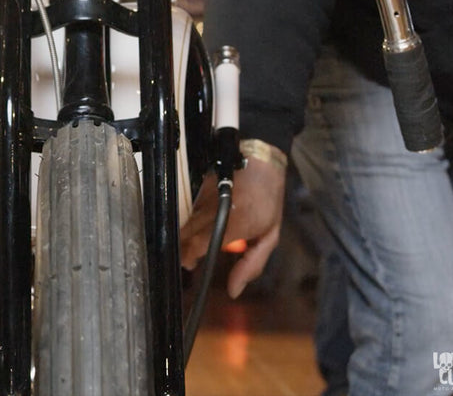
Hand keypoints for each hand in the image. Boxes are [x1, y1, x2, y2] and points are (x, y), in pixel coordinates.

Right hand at [180, 156, 285, 297]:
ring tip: (188, 248)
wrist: (262, 162)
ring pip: (186, 222)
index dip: (191, 256)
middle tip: (187, 261)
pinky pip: (189, 210)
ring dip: (184, 237)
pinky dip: (188, 223)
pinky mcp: (201, 190)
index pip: (202, 243)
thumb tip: (234, 290)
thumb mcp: (269, 237)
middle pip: (188, 233)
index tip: (191, 265)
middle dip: (183, 249)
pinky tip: (194, 230)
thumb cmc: (269, 201)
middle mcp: (217, 210)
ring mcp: (207, 198)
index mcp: (237, 223)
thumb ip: (252, 264)